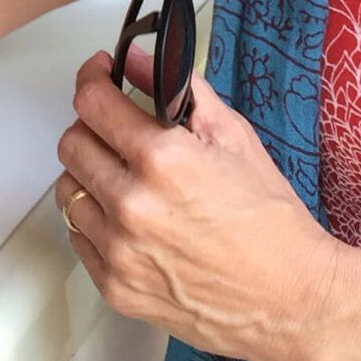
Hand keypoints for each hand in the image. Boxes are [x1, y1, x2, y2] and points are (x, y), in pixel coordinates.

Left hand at [54, 49, 342, 360]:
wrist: (292, 299)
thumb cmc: (271, 221)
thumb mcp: (234, 137)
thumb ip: (179, 91)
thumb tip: (136, 61)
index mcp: (162, 160)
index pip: (92, 102)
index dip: (93, 79)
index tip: (100, 75)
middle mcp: (132, 205)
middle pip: (72, 144)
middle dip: (92, 126)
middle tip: (118, 129)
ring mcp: (119, 252)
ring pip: (68, 192)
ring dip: (90, 175)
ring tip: (124, 178)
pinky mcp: (116, 288)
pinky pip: (79, 238)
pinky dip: (96, 221)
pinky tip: (128, 219)